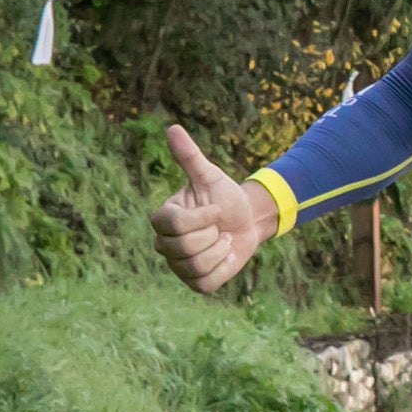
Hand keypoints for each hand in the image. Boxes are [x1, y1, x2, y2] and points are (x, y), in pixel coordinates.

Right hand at [149, 124, 273, 293]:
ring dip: (220, 251)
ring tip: (223, 240)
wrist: (248, 219)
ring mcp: (178, 266)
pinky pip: (206, 283)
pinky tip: (226, 256)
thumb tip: (172, 128)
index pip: (176, 225)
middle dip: (213, 234)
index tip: (216, 208)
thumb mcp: (210, 176)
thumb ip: (189, 156)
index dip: (204, 217)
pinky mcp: (195, 282)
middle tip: (219, 226)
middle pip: (186, 247)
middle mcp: (164, 244)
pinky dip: (223, 269)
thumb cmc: (225, 196)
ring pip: (196, 266)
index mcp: (163, 219)